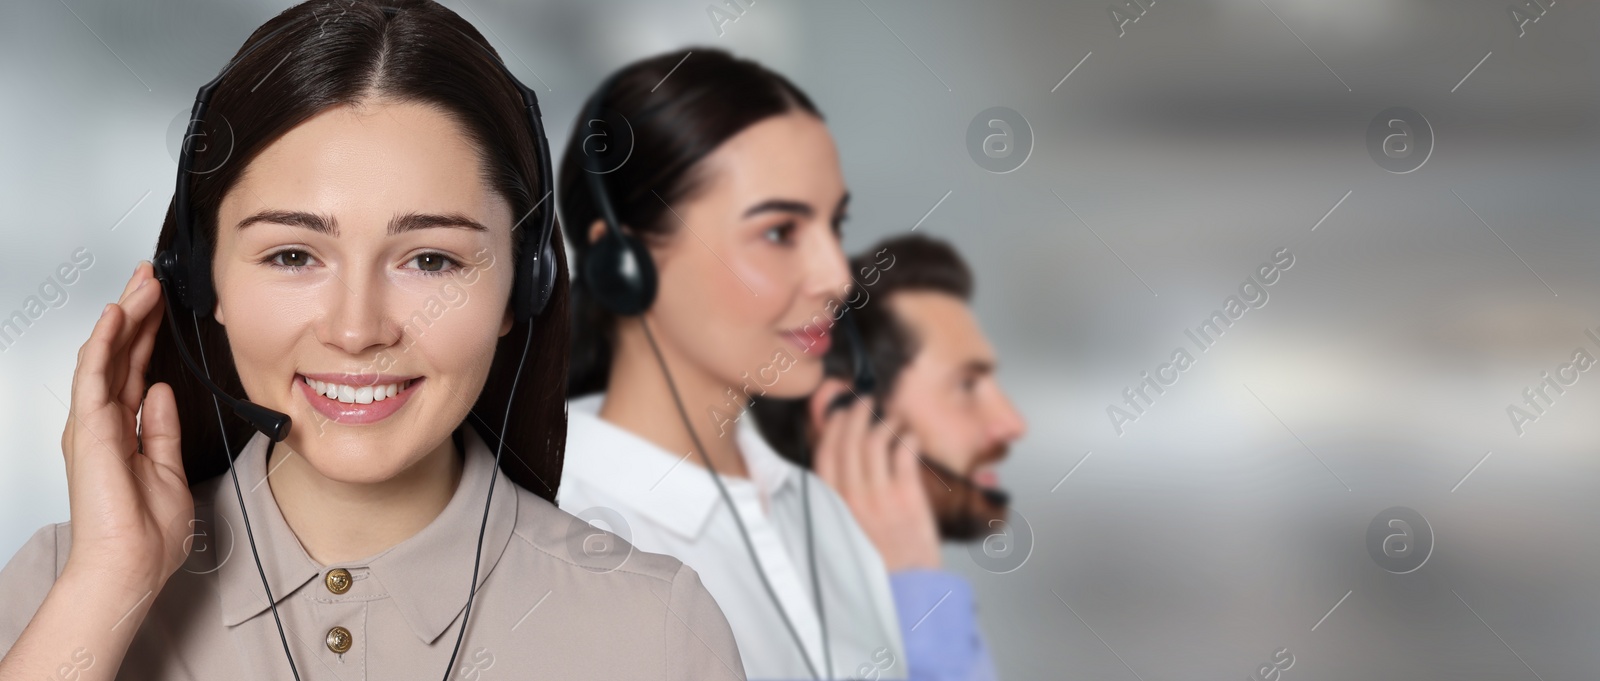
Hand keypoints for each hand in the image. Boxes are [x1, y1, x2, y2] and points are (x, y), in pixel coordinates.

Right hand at [59, 261, 191, 595]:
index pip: (136, 369)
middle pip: (120, 355)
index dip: (147, 334)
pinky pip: (95, 374)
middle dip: (137, 313)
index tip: (159, 303)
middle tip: (150, 277)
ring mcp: (93, 423)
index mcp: (124, 431)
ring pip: (107, 354)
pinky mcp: (89, 428)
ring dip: (125, 316)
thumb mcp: (167, 468)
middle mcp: (104, 422)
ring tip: (142, 282)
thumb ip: (162, 428)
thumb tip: (164, 393)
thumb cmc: (147, 533)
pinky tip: (117, 313)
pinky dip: (105, 341)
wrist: (131, 564)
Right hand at [813, 397, 940, 570]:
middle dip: (858, 414)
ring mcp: (880, 496)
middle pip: (851, 440)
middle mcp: (852, 497)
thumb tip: (842, 465)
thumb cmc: (876, 561)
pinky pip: (904, 454)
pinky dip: (907, 438)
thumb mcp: (843, 530)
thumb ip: (839, 499)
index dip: (835, 426)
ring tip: (893, 418)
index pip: (826, 452)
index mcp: (833, 504)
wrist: (905, 589)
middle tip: (867, 401)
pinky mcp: (908, 497)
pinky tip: (910, 435)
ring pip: (877, 442)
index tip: (842, 413)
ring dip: (885, 423)